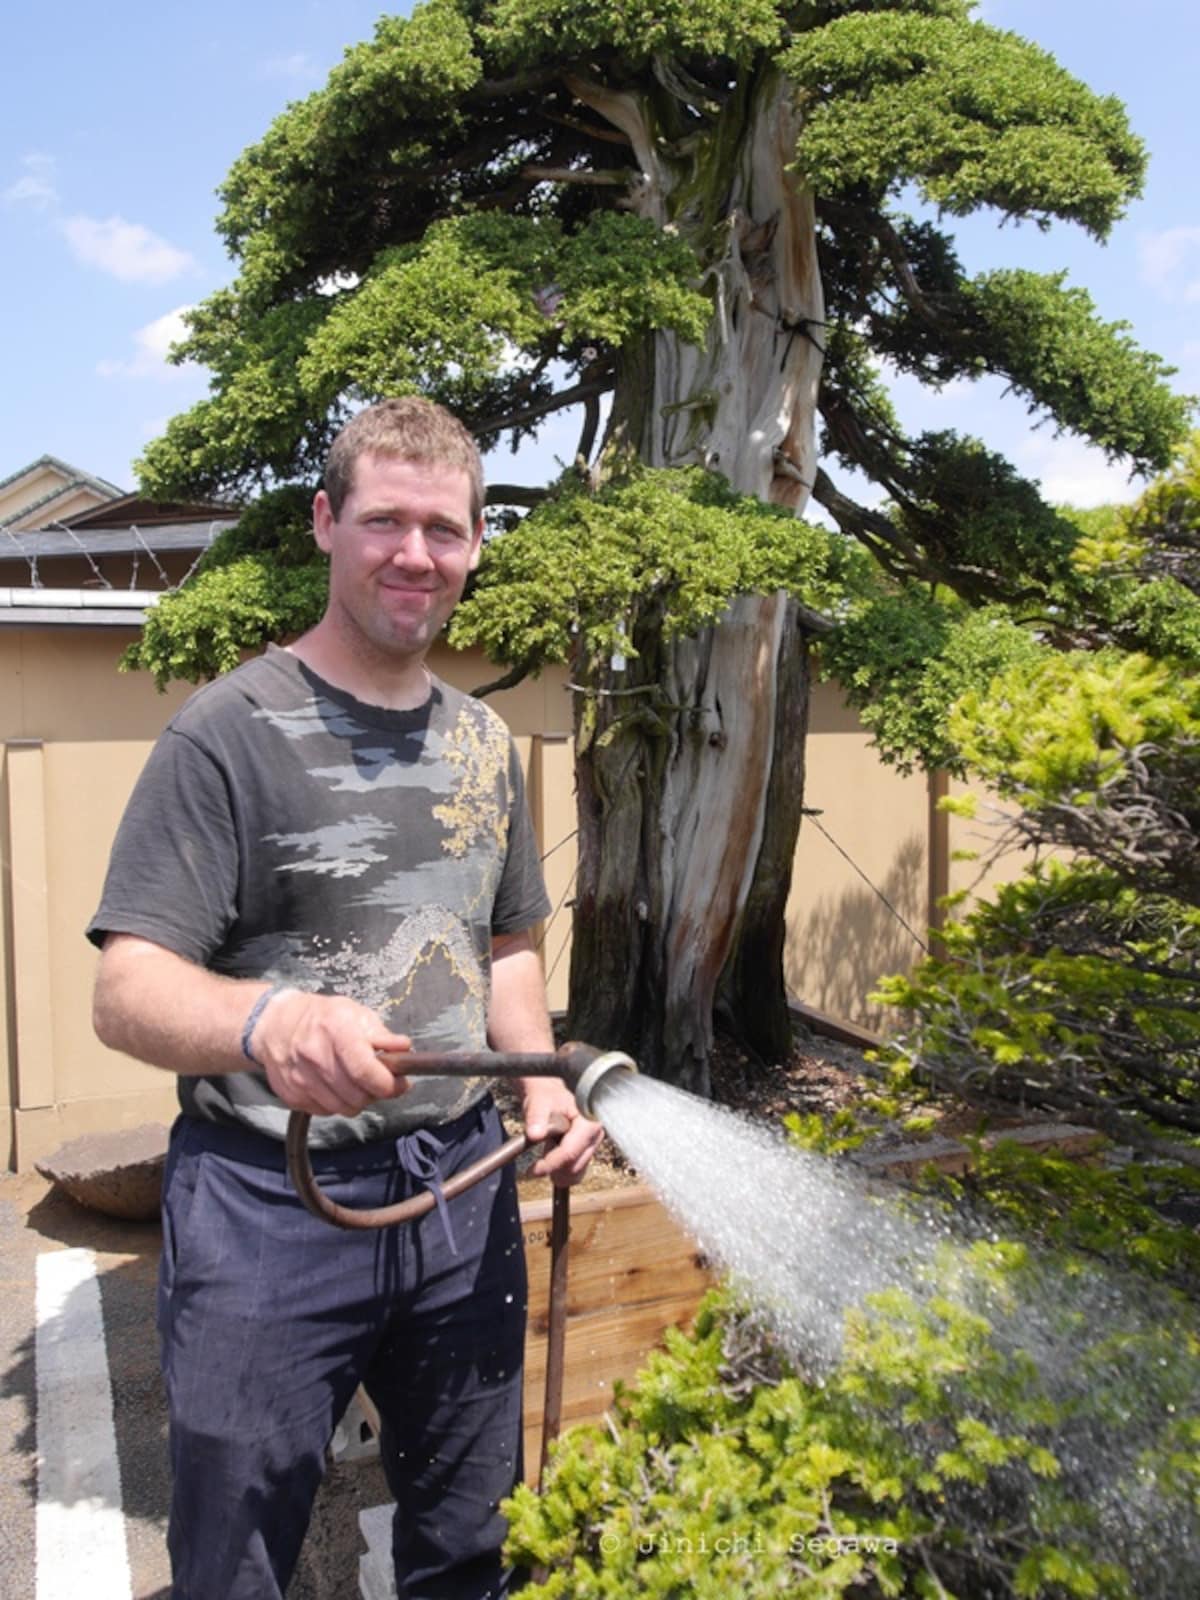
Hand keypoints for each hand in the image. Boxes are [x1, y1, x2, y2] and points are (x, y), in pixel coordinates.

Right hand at [250, 989, 411, 1116]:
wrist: (275, 1025)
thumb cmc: (320, 1018)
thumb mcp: (355, 1014)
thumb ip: (381, 1034)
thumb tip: (404, 1048)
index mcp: (335, 1031)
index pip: (365, 1071)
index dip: (389, 1084)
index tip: (400, 1083)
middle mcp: (315, 1056)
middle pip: (357, 1095)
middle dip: (375, 1092)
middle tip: (377, 1080)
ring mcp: (300, 1079)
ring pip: (343, 1108)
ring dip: (357, 1100)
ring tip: (356, 1082)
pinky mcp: (292, 1095)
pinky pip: (325, 1111)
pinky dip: (336, 1103)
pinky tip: (335, 1086)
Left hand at [521, 1078, 603, 1186]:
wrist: (548, 1096)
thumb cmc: (546, 1097)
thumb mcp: (538, 1103)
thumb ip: (536, 1118)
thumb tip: (535, 1134)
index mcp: (588, 1122)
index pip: (570, 1152)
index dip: (550, 1163)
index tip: (533, 1170)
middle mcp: (595, 1135)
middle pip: (574, 1166)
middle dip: (554, 1168)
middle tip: (536, 1163)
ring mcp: (593, 1144)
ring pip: (575, 1172)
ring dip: (557, 1169)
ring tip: (546, 1152)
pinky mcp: (588, 1151)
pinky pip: (574, 1170)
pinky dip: (561, 1169)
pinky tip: (552, 1154)